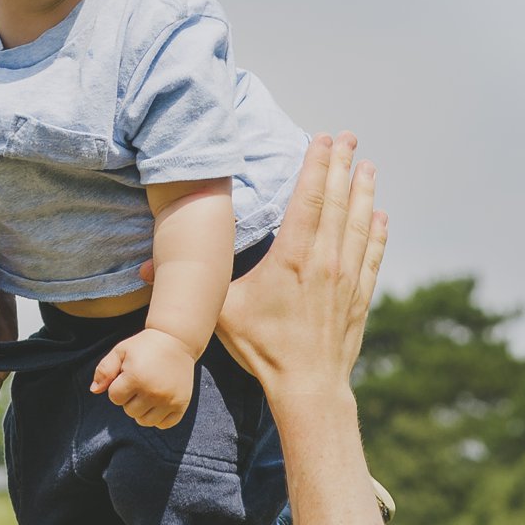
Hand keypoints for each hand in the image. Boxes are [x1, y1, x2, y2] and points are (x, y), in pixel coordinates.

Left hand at [90, 327, 197, 427]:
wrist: (176, 341)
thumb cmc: (144, 346)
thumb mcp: (121, 351)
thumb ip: (104, 370)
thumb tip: (94, 390)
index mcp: (136, 377)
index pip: (115, 398)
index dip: (117, 387)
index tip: (126, 375)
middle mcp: (153, 391)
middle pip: (129, 411)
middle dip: (130, 399)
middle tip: (139, 382)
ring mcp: (169, 400)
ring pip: (145, 421)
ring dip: (142, 410)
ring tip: (147, 393)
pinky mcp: (181, 405)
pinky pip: (163, 425)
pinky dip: (158, 418)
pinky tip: (158, 402)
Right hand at [145, 133, 385, 402]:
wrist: (308, 386)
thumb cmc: (262, 347)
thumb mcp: (222, 312)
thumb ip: (194, 285)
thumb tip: (143, 268)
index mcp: (293, 257)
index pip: (309, 199)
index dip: (316, 165)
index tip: (323, 138)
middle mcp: (325, 260)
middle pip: (338, 202)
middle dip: (343, 166)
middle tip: (349, 137)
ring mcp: (347, 277)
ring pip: (360, 223)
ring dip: (364, 192)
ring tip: (368, 166)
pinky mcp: (359, 296)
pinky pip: (372, 254)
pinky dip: (377, 232)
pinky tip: (380, 215)